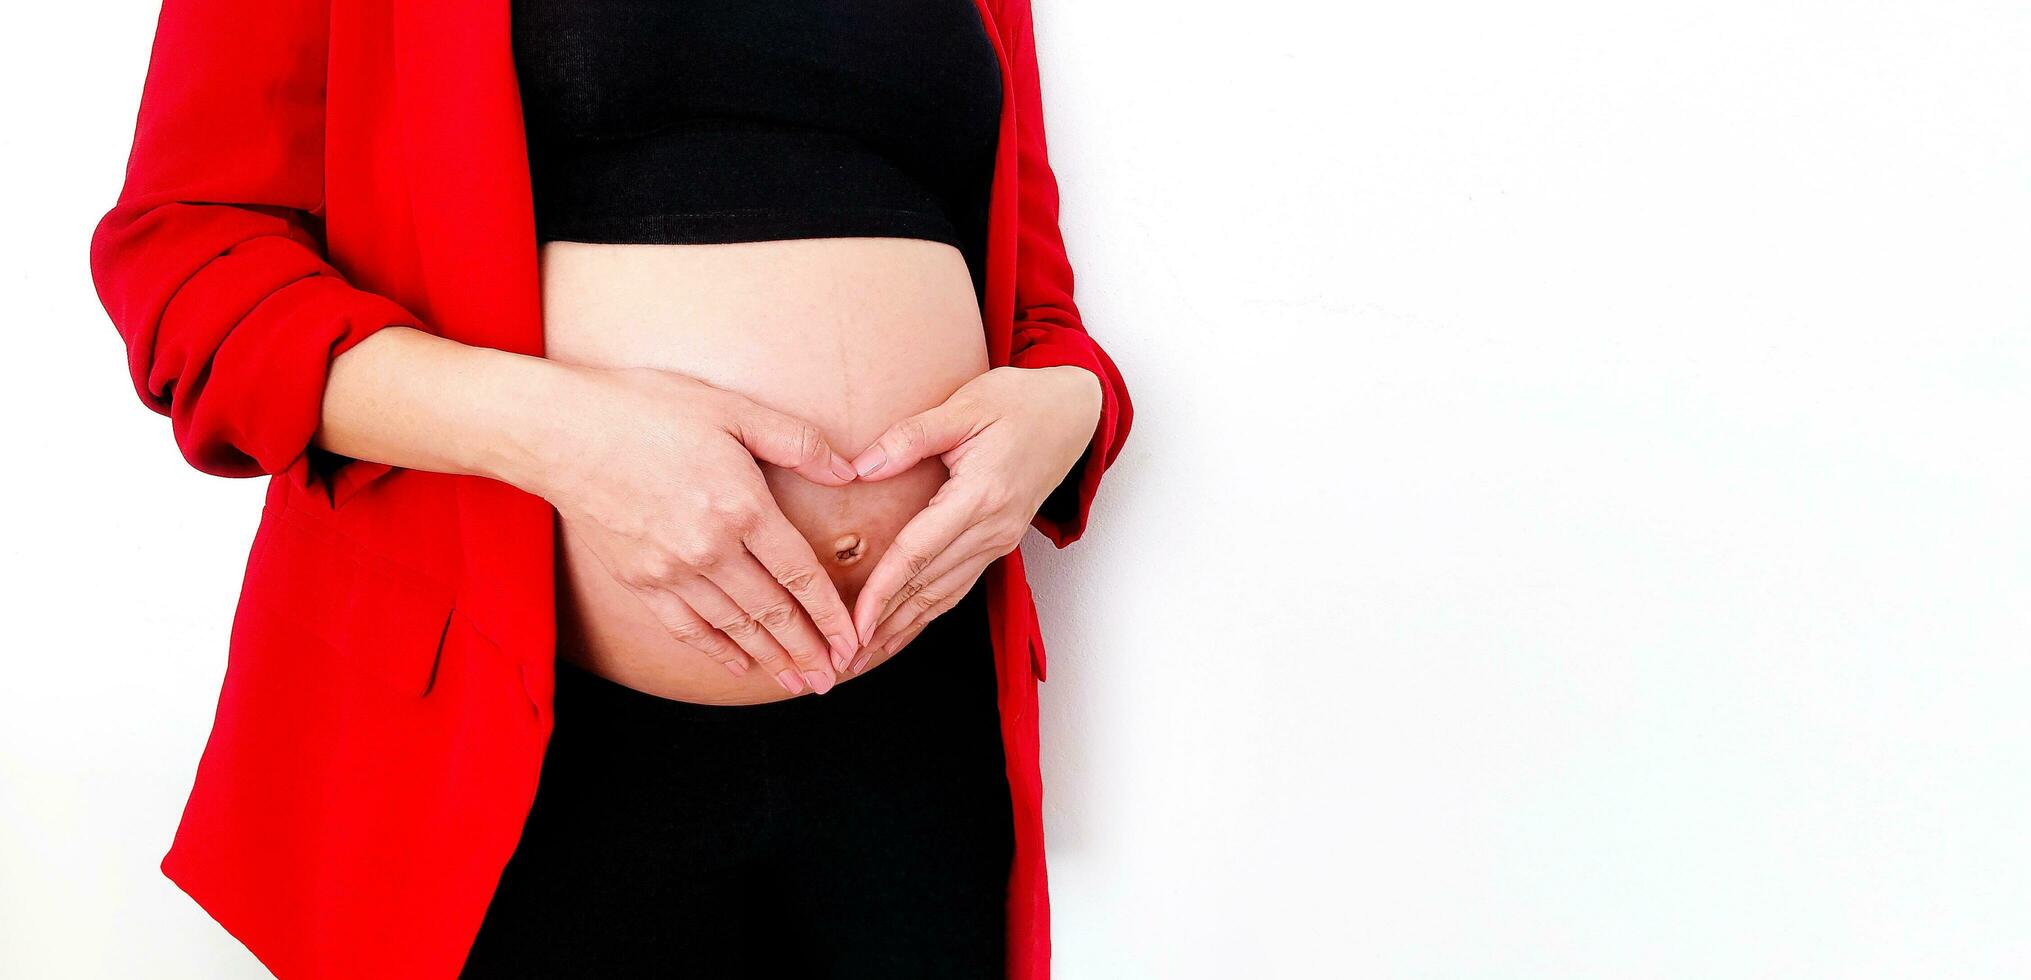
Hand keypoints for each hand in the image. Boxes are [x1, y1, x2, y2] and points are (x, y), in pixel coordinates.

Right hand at [521, 364, 861, 694]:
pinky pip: (687, 627)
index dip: (830, 614)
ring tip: (797, 682)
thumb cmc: (648, 409)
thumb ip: (796, 441)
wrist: (560, 432)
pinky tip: (737, 664)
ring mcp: (672, 570)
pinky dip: (716, 650)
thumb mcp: (732, 408)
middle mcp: (711, 548)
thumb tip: (849, 470)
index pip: (801, 574)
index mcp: (742, 507)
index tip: (852, 641)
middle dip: (808, 649)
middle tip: (831, 678)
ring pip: (734, 626)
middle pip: (773, 611)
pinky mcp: (639, 581)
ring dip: (770, 657)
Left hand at [846, 365, 1101, 668]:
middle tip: (844, 657)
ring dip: (903, 628)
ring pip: (944, 596)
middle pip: (928, 587)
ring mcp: (1000, 539)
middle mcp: (993, 528)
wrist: (1072, 412)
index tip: (852, 621)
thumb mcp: (964, 406)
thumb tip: (862, 467)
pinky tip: (903, 629)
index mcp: (981, 495)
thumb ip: (911, 436)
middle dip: (883, 624)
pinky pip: (959, 586)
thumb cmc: (1018, 402)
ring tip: (865, 656)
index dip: (882, 591)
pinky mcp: (1001, 541)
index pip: (919, 553)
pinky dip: (928, 613)